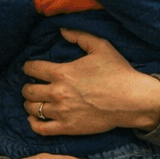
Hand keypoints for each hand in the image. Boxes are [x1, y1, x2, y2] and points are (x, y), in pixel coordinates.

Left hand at [20, 29, 159, 135]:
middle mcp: (57, 92)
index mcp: (62, 72)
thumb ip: (78, 36)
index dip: (28, 67)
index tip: (30, 69)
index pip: (32, 69)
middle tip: (33, 86)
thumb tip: (61, 30)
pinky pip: (41, 128)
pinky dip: (33, 123)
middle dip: (27, 87)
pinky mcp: (68, 127)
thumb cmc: (118, 72)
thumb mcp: (100, 46)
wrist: (133, 100)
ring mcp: (62, 111)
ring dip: (30, 104)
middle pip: (27, 90)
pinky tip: (35, 118)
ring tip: (35, 101)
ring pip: (32, 108)